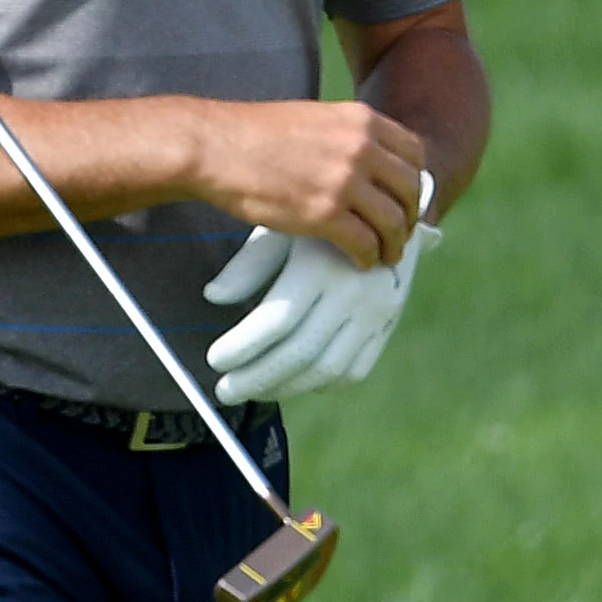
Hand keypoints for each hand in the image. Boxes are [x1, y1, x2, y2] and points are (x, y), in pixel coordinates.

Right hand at [190, 100, 431, 268]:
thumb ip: (348, 136)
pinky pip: (365, 243)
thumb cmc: (256, 134)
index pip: (415, 154)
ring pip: (393, 222)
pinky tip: (361, 262)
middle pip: (410, 190)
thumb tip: (370, 163)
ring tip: (386, 256)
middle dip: (409, 216)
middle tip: (400, 234)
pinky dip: (368, 257)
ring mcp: (345, 181)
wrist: (214, 146)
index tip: (404, 200)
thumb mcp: (316, 119)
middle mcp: (361, 147)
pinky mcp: (325, 214)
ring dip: (394, 244)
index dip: (414, 181)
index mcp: (362, 120)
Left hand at [205, 178, 441, 402]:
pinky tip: (295, 381)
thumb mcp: (280, 230)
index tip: (214, 360)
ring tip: (254, 389)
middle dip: (256, 378)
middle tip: (225, 390)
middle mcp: (352, 292)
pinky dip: (322, 383)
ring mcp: (376, 313)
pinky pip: (354, 370)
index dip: (241, 347)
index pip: (276, 322)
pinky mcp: (387, 325)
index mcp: (320, 265)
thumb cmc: (318, 219)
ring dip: (286, 387)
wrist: (387, 210)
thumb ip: (248, 265)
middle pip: (299, 352)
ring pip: (327, 369)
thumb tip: (213, 297)